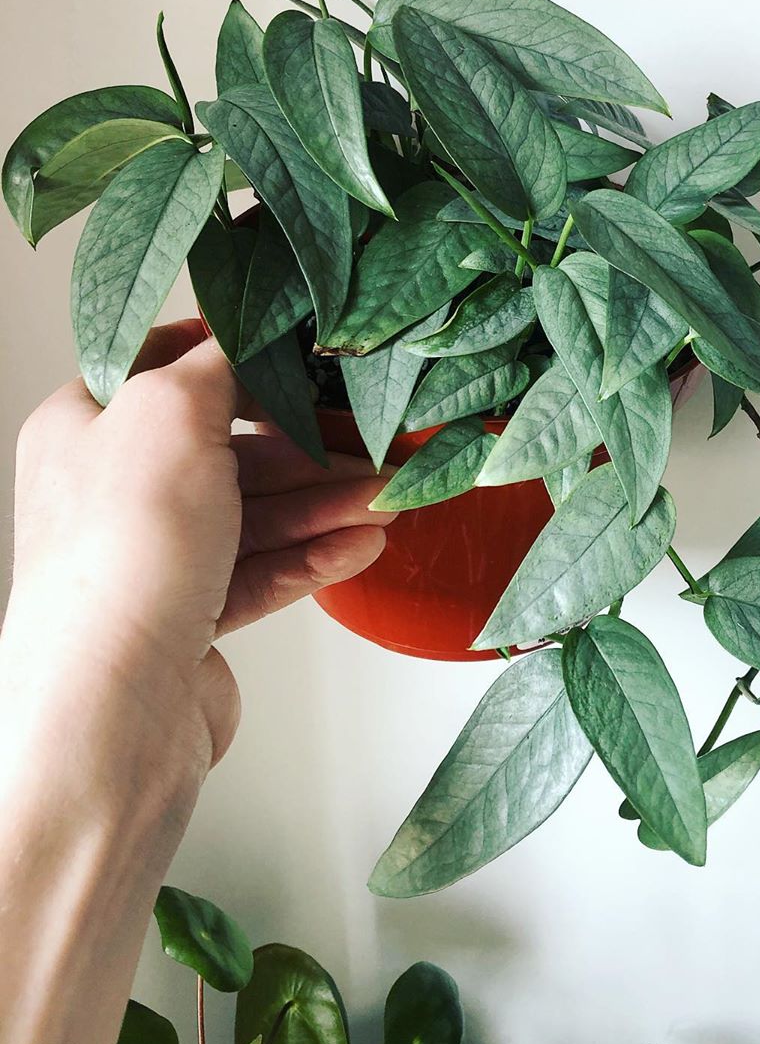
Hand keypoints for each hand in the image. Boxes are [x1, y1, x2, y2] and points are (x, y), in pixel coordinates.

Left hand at [0, 319, 393, 798]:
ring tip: (389, 498)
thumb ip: (217, 364)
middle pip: (229, 446)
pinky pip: (262, 570)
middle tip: (375, 442)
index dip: (239, 358)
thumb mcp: (171, 414)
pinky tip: (362, 544)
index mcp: (85, 425)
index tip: (304, 355)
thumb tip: (244, 334)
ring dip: (326, 502)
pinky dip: (313, 555)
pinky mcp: (190, 614)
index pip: (167, 367)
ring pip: (255, 512)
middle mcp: (114, 488)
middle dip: (309, 446)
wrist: (115, 710)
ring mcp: (155, 555)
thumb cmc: (125, 553)